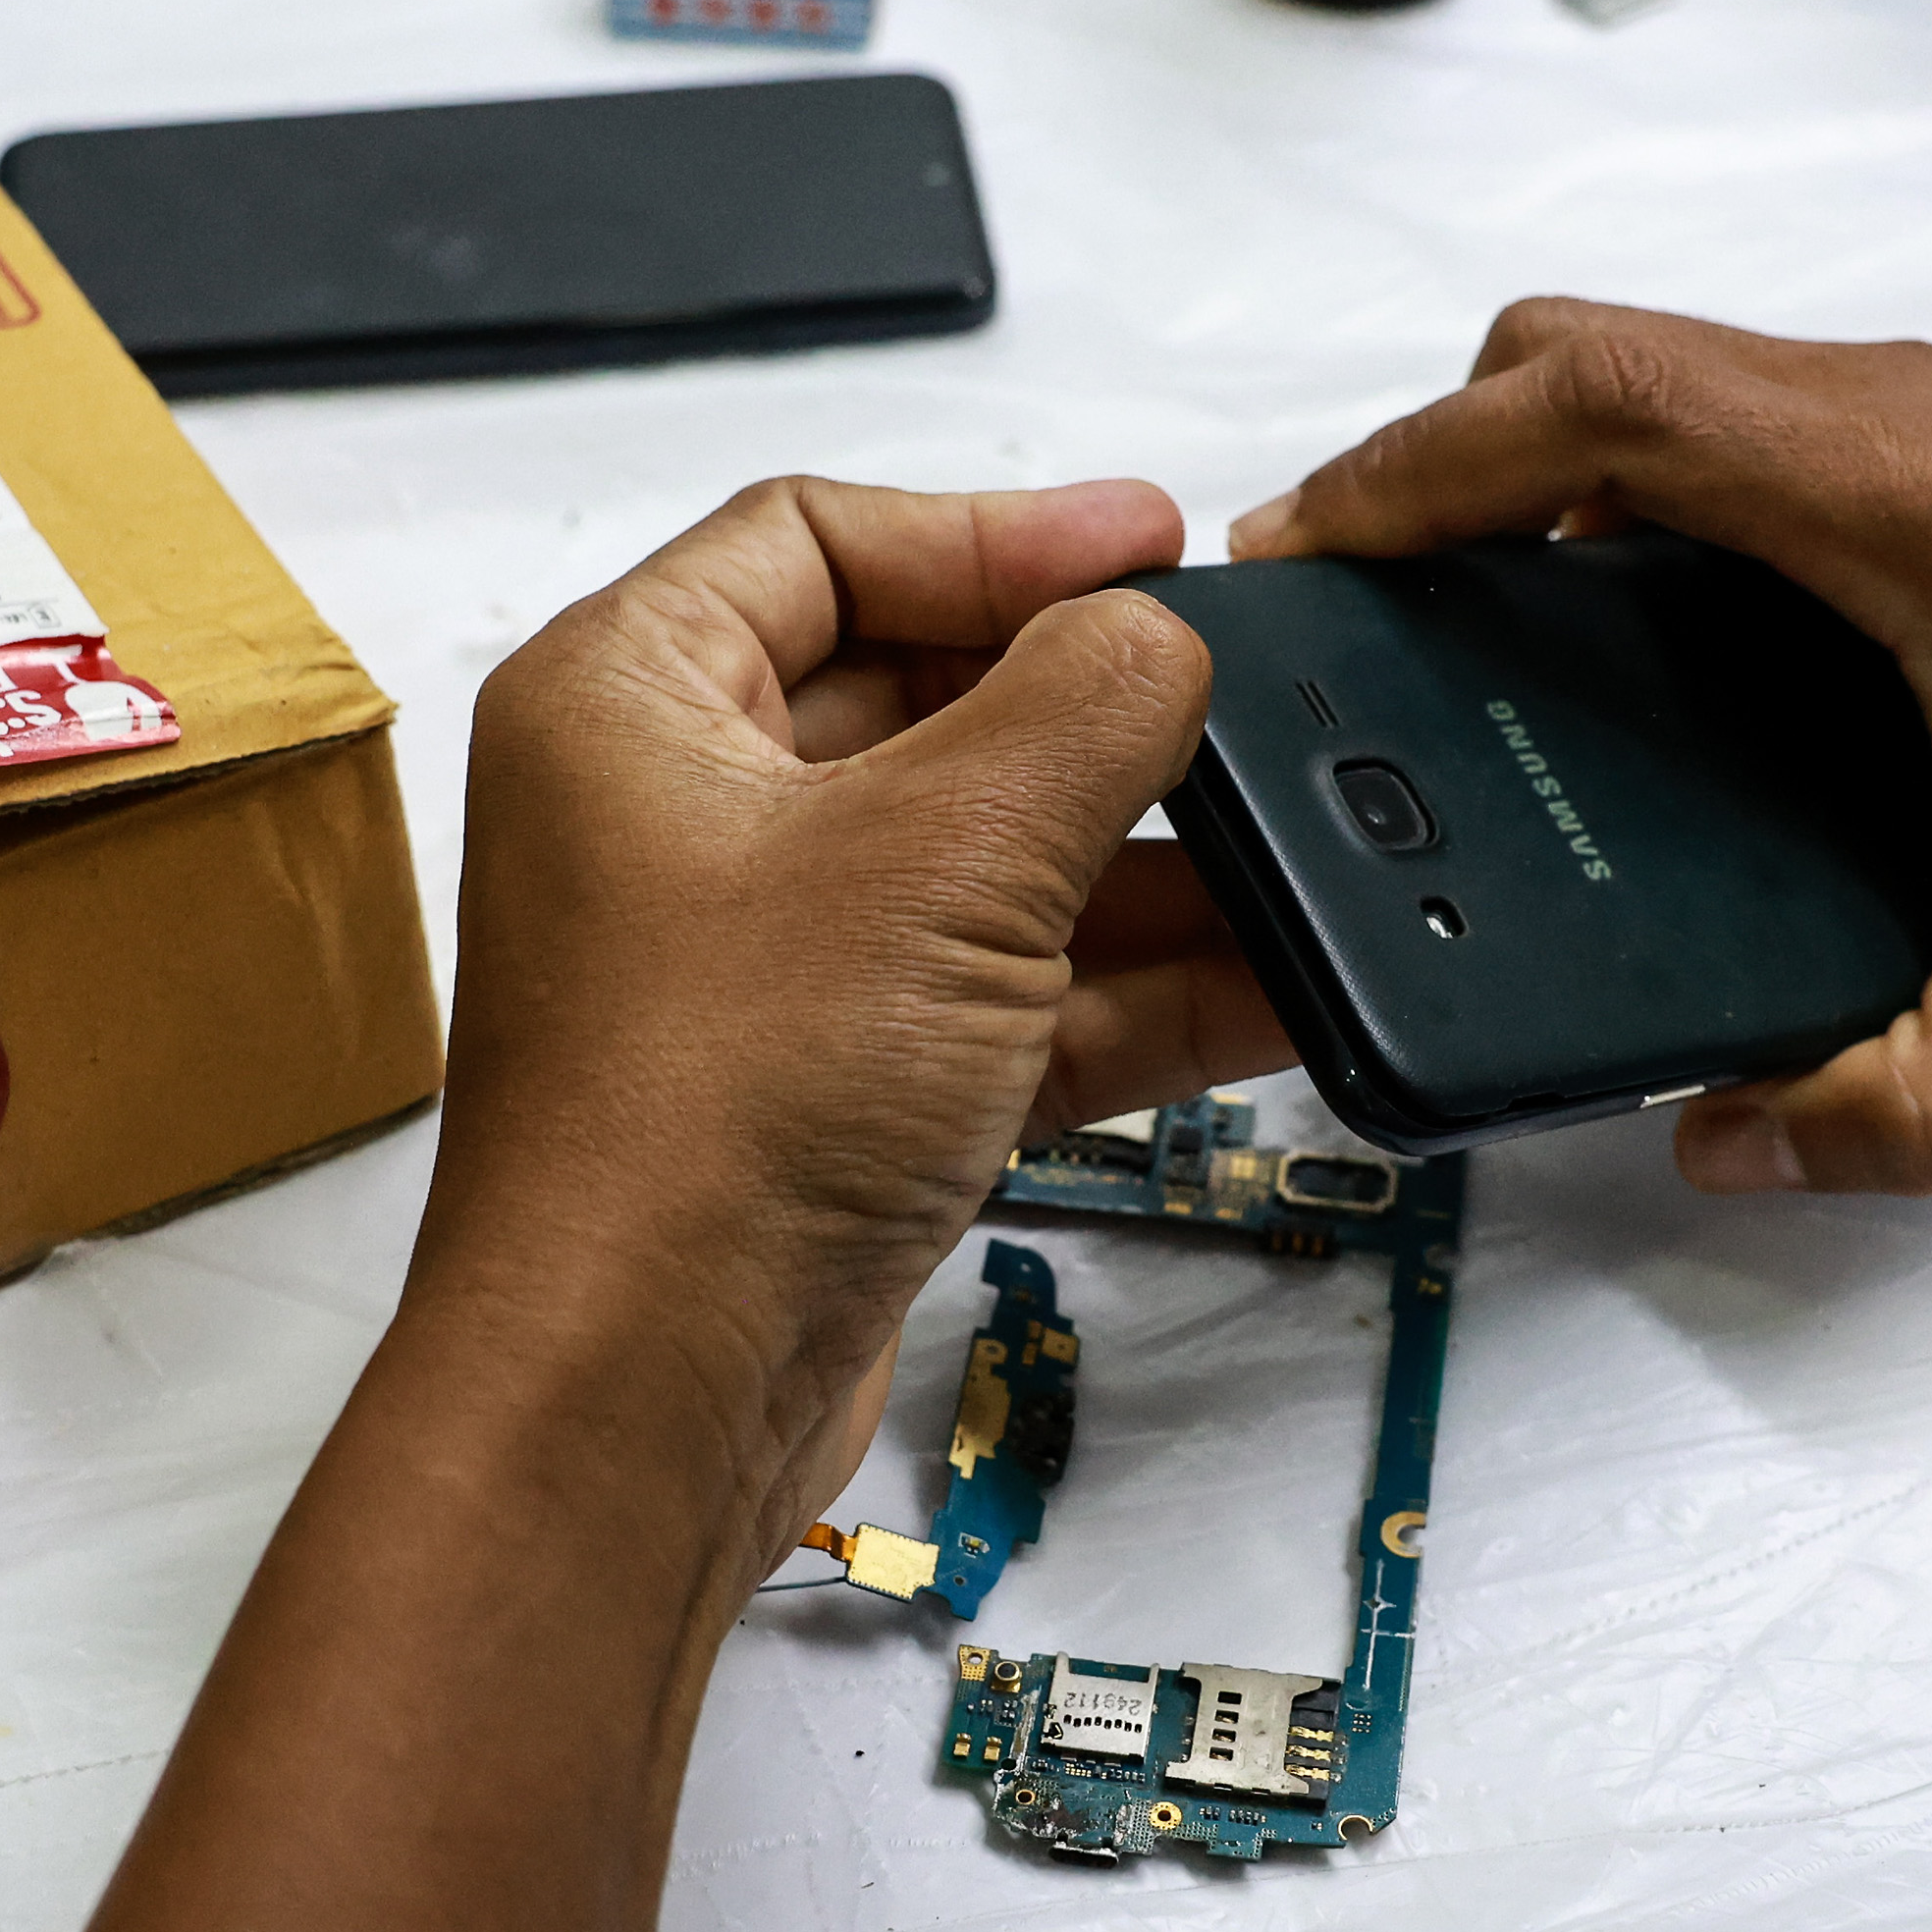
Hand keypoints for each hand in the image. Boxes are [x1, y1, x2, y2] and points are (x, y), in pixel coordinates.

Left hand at [417, 477, 1287, 1567]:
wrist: (641, 1400)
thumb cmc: (705, 1117)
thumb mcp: (943, 854)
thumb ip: (1083, 708)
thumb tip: (1161, 638)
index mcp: (627, 702)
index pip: (819, 538)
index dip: (999, 531)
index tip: (1153, 543)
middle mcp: (675, 820)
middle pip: (919, 697)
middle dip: (1094, 712)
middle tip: (1246, 702)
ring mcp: (757, 968)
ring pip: (981, 864)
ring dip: (1141, 864)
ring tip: (1304, 849)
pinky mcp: (831, 1099)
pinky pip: (1005, 1002)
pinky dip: (1128, 993)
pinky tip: (1272, 980)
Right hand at [1232, 304, 1931, 1196]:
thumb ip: (1918, 1096)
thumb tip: (1727, 1148)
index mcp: (1897, 497)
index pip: (1599, 403)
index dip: (1423, 462)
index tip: (1307, 551)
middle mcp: (1882, 412)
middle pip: (1576, 353)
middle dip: (1425, 456)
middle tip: (1336, 599)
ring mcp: (1895, 407)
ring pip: (1627, 364)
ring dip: (1499, 454)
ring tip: (1418, 606)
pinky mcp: (1905, 437)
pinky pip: (1690, 406)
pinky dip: (1584, 470)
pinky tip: (1566, 612)